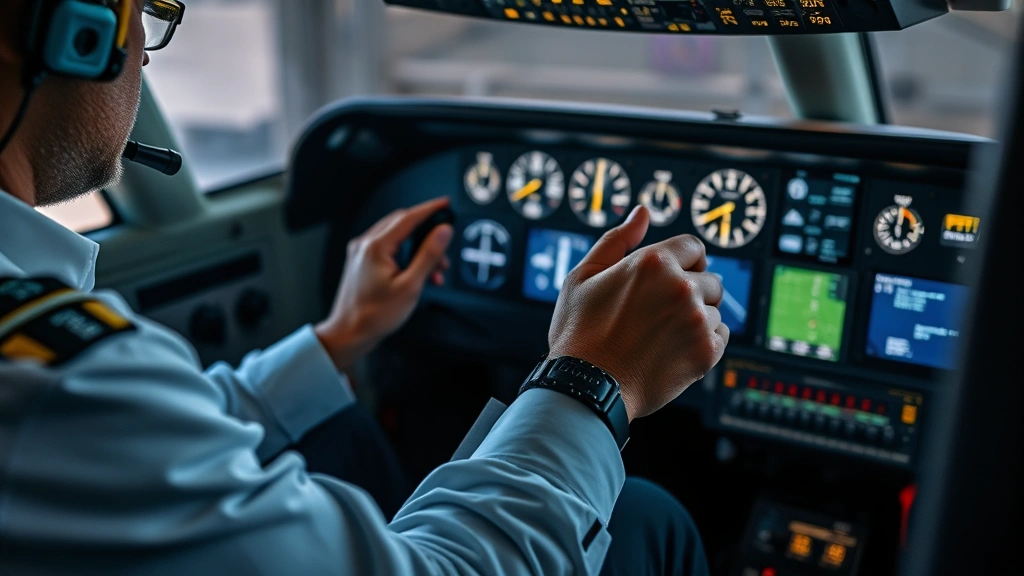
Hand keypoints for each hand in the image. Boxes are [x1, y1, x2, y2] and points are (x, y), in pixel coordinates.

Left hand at [315, 197, 453, 372]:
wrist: (350, 333)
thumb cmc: (374, 315)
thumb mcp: (410, 286)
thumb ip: (428, 255)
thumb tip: (443, 232)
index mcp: (375, 246)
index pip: (408, 217)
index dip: (430, 209)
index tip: (445, 204)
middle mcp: (365, 245)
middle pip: (401, 224)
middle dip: (427, 233)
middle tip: (445, 245)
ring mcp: (361, 253)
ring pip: (396, 237)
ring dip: (417, 247)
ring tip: (434, 269)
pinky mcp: (361, 262)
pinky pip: (387, 248)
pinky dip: (405, 254)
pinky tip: (417, 271)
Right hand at [548, 205, 728, 421]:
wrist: (587, 386)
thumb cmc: (579, 333)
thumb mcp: (584, 276)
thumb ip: (618, 239)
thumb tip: (643, 213)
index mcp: (653, 262)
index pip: (695, 246)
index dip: (685, 260)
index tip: (675, 276)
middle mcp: (681, 287)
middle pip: (710, 279)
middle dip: (691, 292)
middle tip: (660, 314)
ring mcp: (696, 320)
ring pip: (715, 311)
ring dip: (696, 320)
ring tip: (662, 336)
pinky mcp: (705, 352)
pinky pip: (721, 337)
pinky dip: (704, 343)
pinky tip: (674, 350)